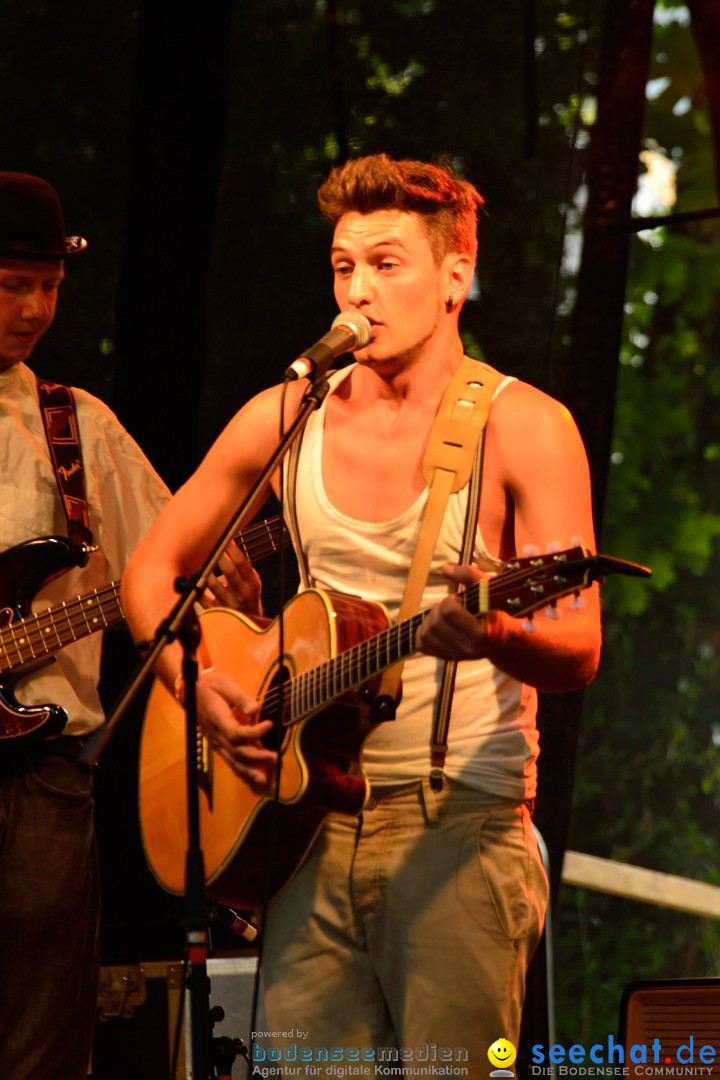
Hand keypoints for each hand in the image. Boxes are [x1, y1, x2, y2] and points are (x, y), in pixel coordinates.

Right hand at [193, 668, 276, 789]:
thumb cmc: (210, 686)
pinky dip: (242, 769)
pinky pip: (231, 760)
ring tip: (264, 779)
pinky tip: (254, 776)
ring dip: (249, 771)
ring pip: (233, 760)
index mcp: (218, 719)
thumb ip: (240, 697)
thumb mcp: (224, 685)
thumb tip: (255, 709)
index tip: (270, 724)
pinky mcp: (219, 745)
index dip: (254, 732)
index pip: (236, 732)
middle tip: (275, 758)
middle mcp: (216, 735)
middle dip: (256, 757)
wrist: (191, 692)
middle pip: (237, 751)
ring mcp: (216, 742)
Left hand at [201, 540, 262, 615]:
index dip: (233, 550)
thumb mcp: (252, 582)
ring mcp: (229, 604)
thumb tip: (227, 545)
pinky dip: (198, 588)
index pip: (243, 563)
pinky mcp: (217, 613)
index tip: (225, 539)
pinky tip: (193, 579)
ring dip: (206, 571)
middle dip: (219, 557)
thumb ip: (242, 567)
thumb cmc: (248, 596)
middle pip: (230, 572)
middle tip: (211, 546)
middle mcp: (242, 594)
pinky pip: (203, 599)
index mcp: (252, 583)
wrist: (249, 622)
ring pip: (214, 585)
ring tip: (200, 561)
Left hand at [415, 564, 495, 660]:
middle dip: (437, 610)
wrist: (502, 640)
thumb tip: (443, 569)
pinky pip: (422, 646)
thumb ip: (468, 575)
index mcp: (480, 632)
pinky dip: (422, 634)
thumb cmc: (494, 610)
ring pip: (424, 636)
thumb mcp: (488, 589)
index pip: (449, 611)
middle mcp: (467, 648)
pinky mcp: (446, 658)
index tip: (458, 601)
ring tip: (441, 617)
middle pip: (434, 623)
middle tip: (448, 607)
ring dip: (428, 621)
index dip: (450, 601)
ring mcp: (456, 656)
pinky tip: (435, 627)